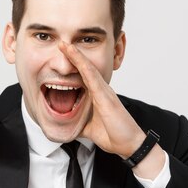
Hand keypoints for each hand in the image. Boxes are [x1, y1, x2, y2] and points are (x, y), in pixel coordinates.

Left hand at [58, 41, 164, 178]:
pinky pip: (92, 77)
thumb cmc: (113, 135)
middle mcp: (101, 90)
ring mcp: (104, 91)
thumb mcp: (87, 128)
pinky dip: (82, 65)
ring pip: (88, 68)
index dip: (71, 65)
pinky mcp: (105, 96)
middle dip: (72, 55)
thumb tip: (63, 125)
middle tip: (60, 43)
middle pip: (84, 68)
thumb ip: (77, 123)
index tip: (59, 56)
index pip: (81, 77)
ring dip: (76, 55)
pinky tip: (75, 57)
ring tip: (64, 44)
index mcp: (96, 96)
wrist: (128, 145)